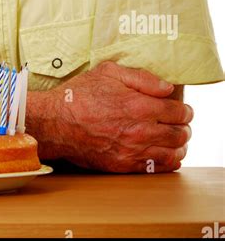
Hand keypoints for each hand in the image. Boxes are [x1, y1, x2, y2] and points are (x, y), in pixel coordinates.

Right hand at [51, 60, 192, 172]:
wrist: (55, 123)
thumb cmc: (79, 95)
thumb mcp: (108, 72)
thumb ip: (142, 78)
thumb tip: (167, 88)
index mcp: (138, 105)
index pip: (177, 111)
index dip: (184, 109)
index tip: (183, 108)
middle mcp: (139, 130)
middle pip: (179, 134)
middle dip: (184, 127)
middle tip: (182, 124)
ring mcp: (132, 150)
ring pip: (172, 153)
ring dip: (179, 146)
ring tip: (176, 140)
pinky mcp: (123, 165)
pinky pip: (156, 168)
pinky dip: (168, 162)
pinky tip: (167, 155)